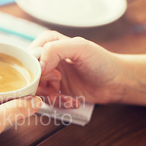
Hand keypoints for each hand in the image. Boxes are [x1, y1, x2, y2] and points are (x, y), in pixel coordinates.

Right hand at [29, 31, 145, 108]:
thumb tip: (38, 67)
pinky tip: (73, 100)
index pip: (28, 55)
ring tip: (65, 95)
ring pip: (36, 90)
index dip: (35, 68)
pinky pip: (46, 100)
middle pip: (29, 74)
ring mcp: (50, 76)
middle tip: (58, 82)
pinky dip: (59, 103)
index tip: (52, 73)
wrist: (117, 82)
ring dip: (50, 96)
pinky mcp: (56, 91)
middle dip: (42, 83)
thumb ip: (55, 50)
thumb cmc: (102, 61)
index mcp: (48, 43)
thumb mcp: (80, 48)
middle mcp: (46, 58)